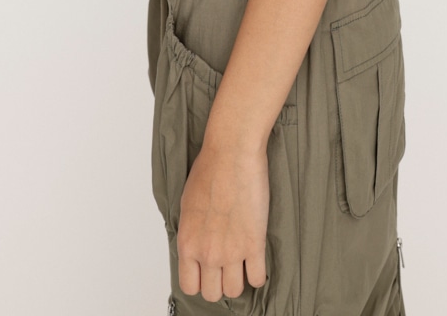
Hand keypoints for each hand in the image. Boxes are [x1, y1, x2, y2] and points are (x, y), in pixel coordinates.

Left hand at [176, 139, 268, 301]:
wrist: (231, 153)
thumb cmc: (209, 169)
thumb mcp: (187, 205)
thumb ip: (191, 232)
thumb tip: (196, 246)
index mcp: (188, 243)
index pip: (189, 286)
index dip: (200, 280)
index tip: (207, 272)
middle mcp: (207, 253)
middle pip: (212, 294)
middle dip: (219, 282)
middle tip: (226, 267)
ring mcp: (232, 251)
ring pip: (235, 290)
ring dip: (239, 279)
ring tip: (242, 263)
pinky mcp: (254, 243)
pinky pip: (258, 278)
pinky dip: (258, 273)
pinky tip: (257, 260)